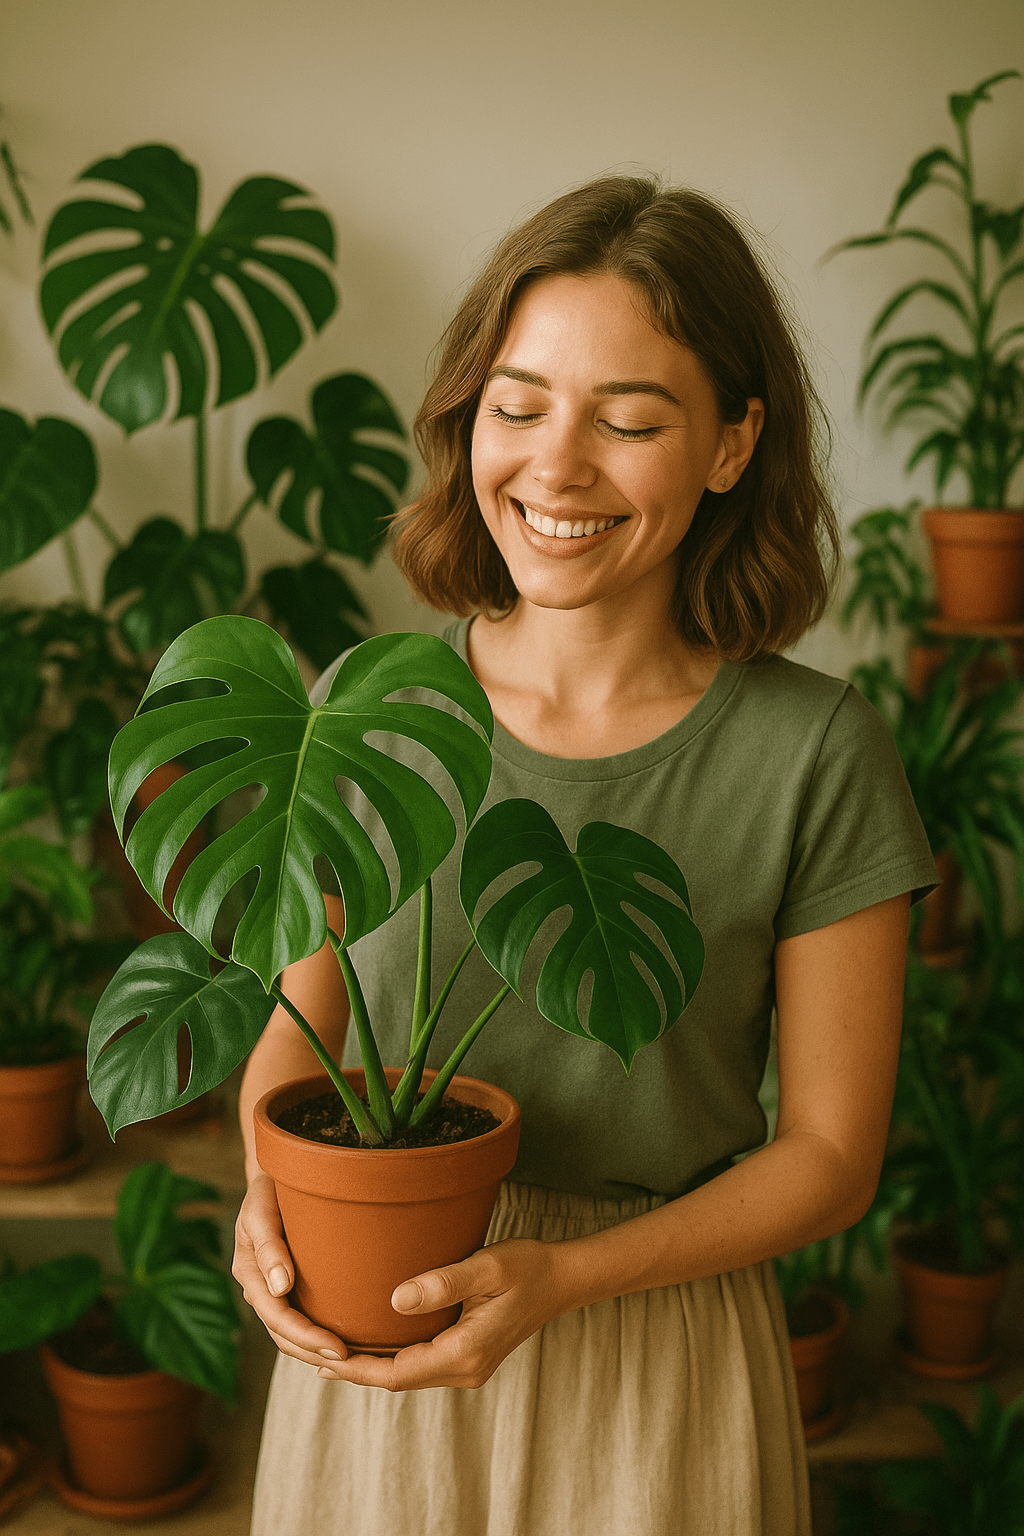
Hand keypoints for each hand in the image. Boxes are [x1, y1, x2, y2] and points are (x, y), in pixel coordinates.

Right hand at [232, 1172, 348, 1368]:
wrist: (273, 1175)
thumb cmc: (268, 1190)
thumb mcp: (261, 1211)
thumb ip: (268, 1245)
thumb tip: (280, 1286)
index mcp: (250, 1272)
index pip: (278, 1318)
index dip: (308, 1338)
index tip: (340, 1349)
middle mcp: (260, 1287)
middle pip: (284, 1335)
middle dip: (315, 1353)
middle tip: (352, 1365)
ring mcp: (272, 1289)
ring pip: (290, 1334)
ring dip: (316, 1352)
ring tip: (351, 1363)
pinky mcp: (287, 1285)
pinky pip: (299, 1317)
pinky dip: (317, 1336)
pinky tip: (344, 1342)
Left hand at [315, 1237, 566, 1390]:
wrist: (562, 1279)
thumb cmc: (527, 1266)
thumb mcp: (487, 1266)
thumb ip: (442, 1282)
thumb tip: (394, 1299)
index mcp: (466, 1352)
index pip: (397, 1372)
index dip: (356, 1368)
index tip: (319, 1358)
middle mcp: (465, 1370)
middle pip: (397, 1379)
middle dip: (353, 1371)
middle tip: (309, 1353)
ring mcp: (468, 1368)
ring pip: (408, 1375)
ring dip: (370, 1366)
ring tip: (329, 1350)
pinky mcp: (469, 1358)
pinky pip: (420, 1364)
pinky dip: (391, 1358)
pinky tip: (370, 1343)